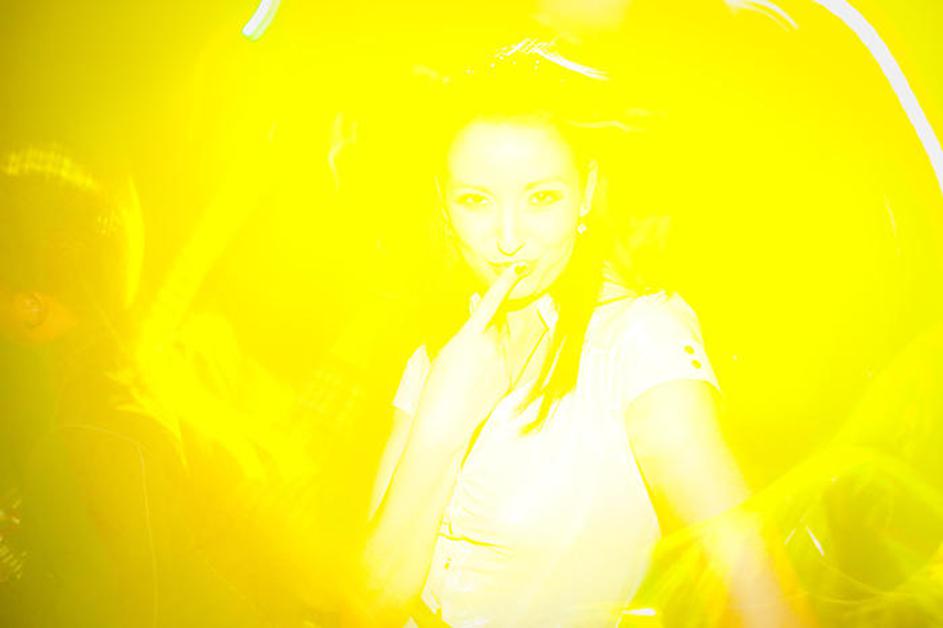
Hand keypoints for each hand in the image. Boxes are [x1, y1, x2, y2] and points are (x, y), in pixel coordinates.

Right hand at [413, 263, 526, 452]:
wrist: (447, 421)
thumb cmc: (439, 385)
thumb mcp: (448, 349)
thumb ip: (468, 326)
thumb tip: (477, 304)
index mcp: (473, 336)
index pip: (493, 301)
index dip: (506, 282)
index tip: (519, 268)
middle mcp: (493, 346)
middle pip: (504, 320)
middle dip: (499, 317)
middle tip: (485, 332)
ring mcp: (505, 363)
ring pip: (510, 337)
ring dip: (501, 337)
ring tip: (477, 359)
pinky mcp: (510, 378)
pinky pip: (514, 356)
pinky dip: (506, 351)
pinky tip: (493, 359)